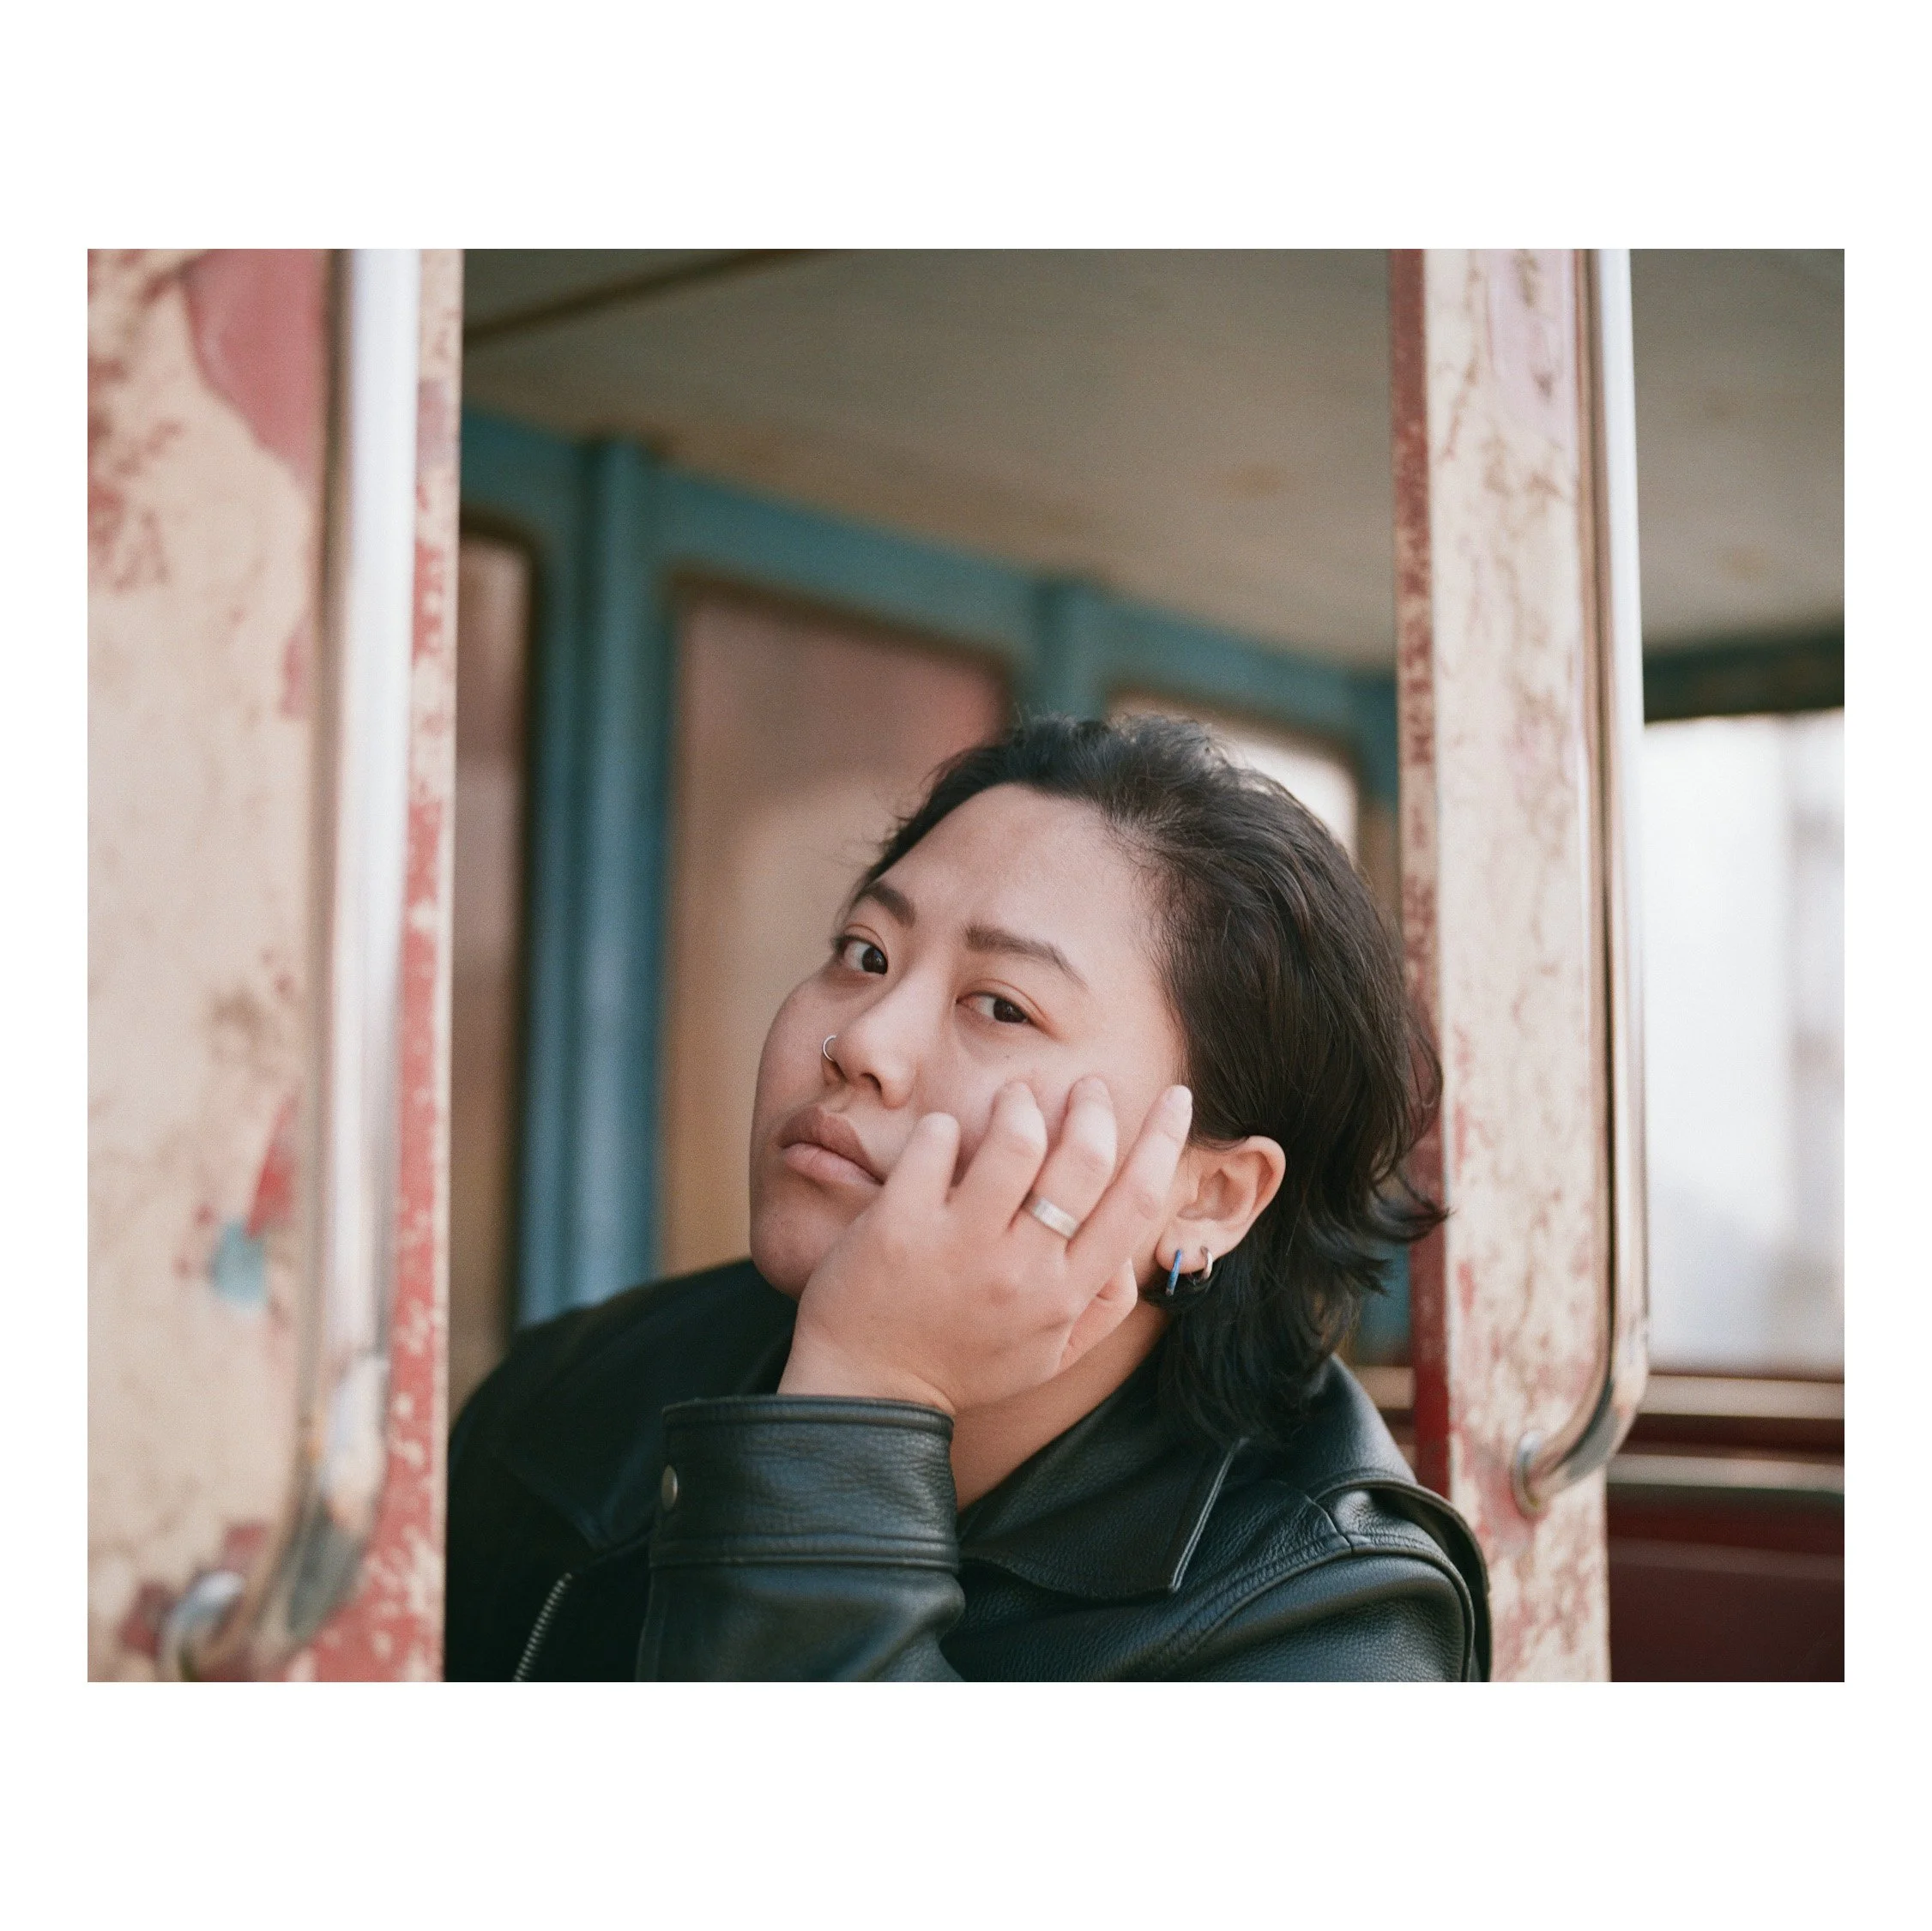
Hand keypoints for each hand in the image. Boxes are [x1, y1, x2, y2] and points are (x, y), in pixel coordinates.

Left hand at [777, 1077, 1193, 1415]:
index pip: (1137, 1204)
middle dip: (1093, 1105)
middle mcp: (1021, 1269)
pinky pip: (938, 1141)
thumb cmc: (962, 1367)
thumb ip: (1101, 1307)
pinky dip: (945, 1126)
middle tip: (1083, 1089)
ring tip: (1013, 1099)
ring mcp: (960, 1246)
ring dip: (1021, 1101)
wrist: (866, 1396)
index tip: (1176, 1099)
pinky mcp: (900, 1225)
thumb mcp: (1049, 1356)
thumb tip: (1137, 1249)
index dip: (1165, 1140)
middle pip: (1085, 1158)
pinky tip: (943, 1136)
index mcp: (1064, 1296)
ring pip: (1017, 1137)